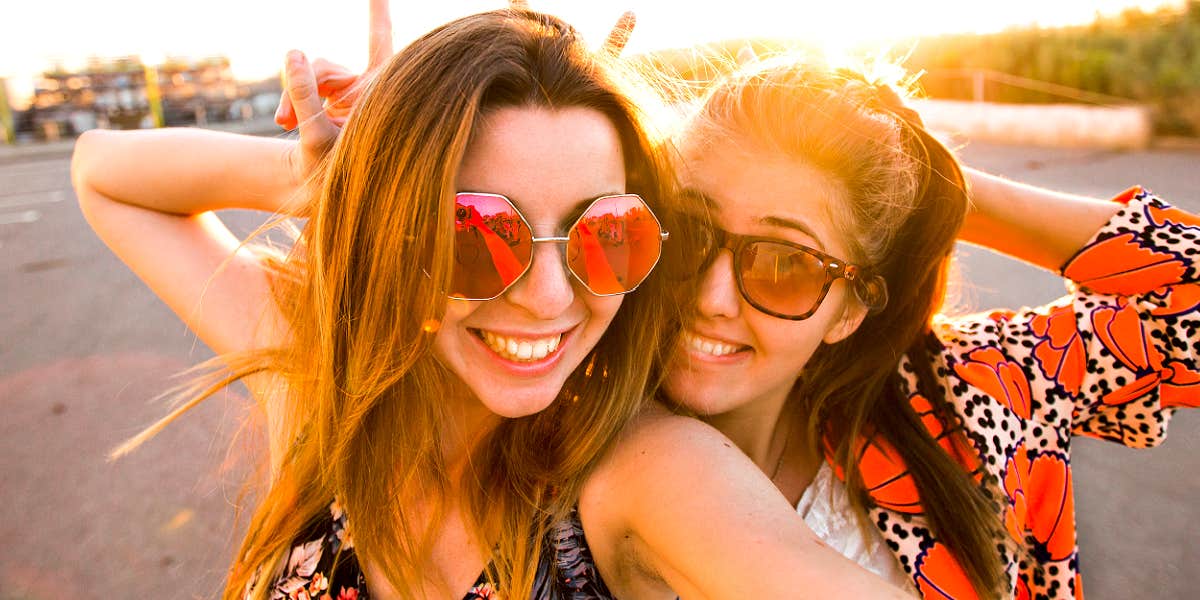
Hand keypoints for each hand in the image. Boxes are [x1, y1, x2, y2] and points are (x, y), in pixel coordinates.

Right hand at [277, 0, 394, 184]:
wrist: (323, 195)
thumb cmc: (335, 175)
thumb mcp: (317, 137)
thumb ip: (304, 94)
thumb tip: (293, 53)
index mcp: (380, 96)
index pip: (380, 47)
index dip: (377, 14)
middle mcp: (369, 92)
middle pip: (328, 67)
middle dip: (303, 86)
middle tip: (283, 120)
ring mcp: (352, 94)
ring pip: (314, 74)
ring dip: (293, 96)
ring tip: (284, 124)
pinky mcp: (337, 97)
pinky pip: (308, 82)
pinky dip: (293, 98)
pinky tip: (285, 121)